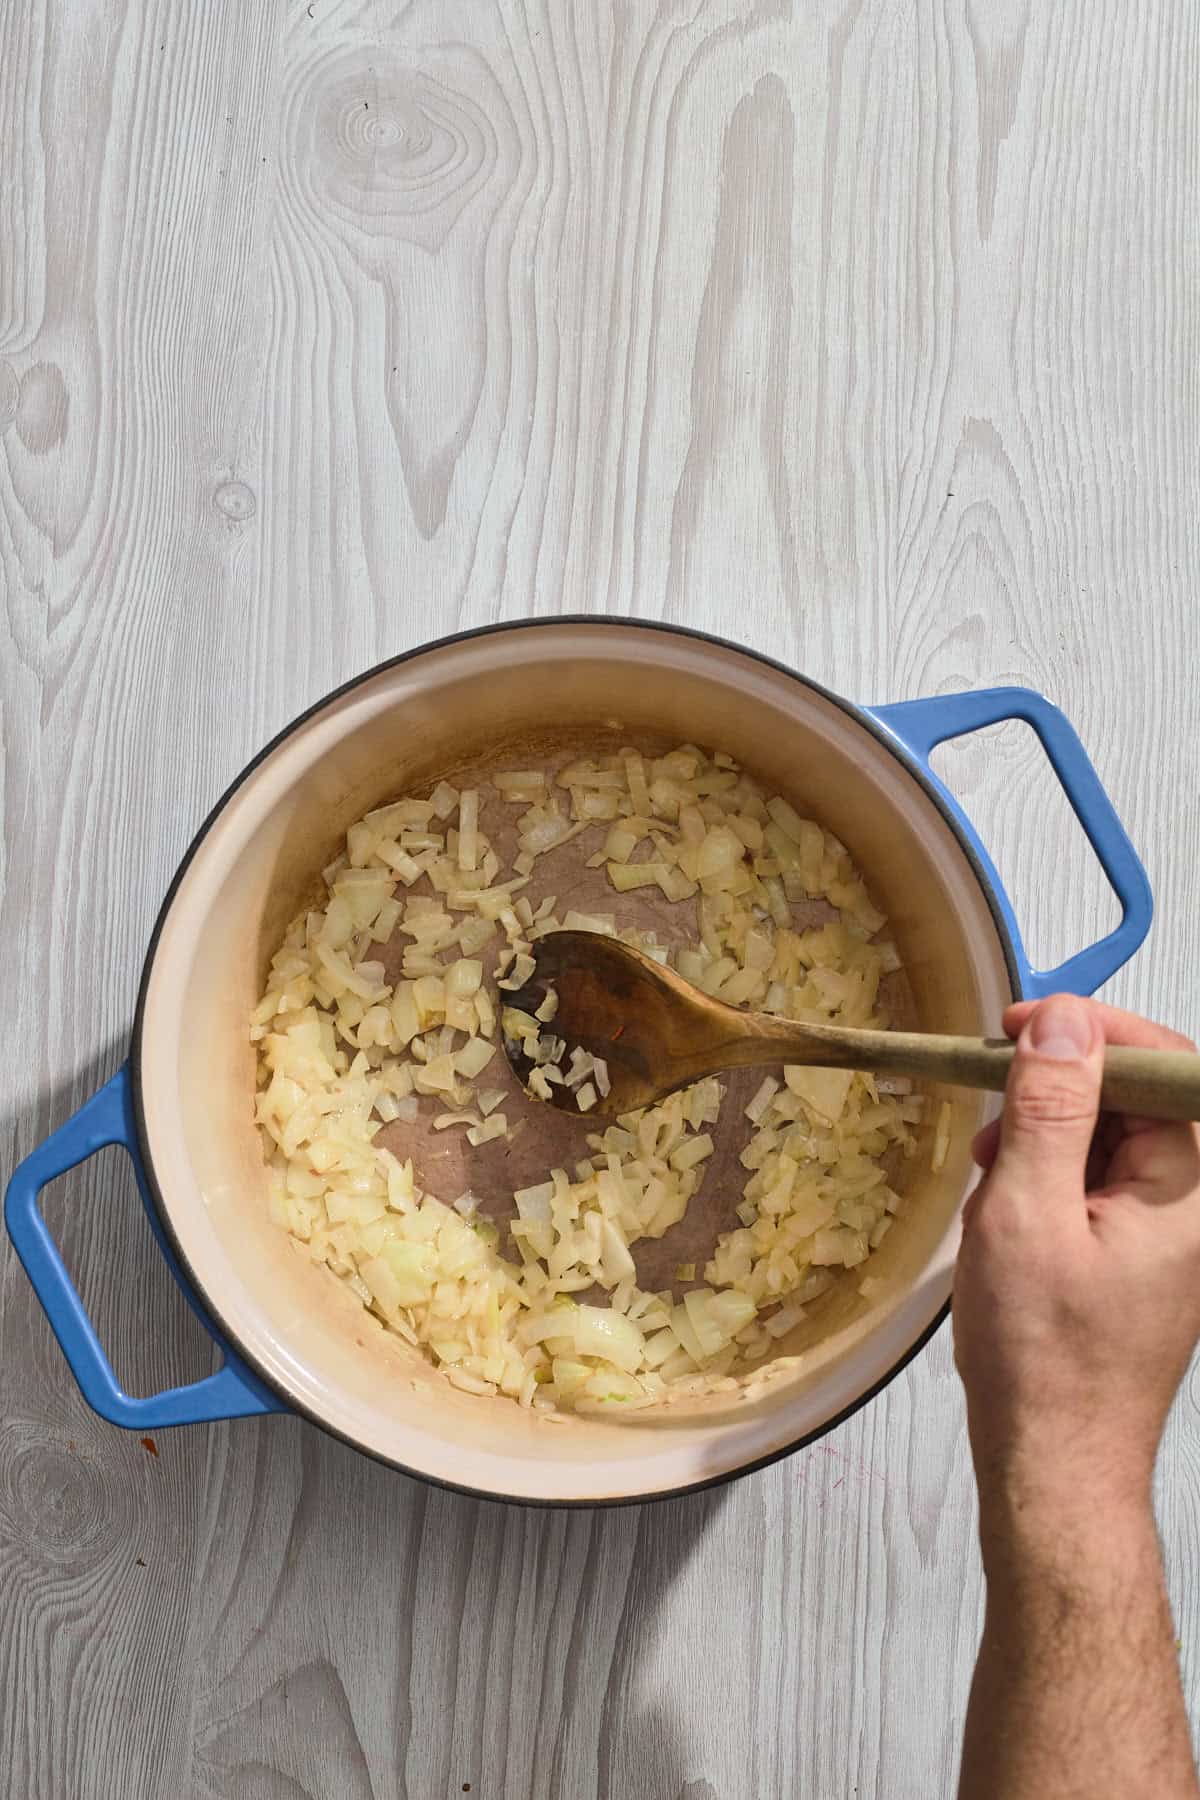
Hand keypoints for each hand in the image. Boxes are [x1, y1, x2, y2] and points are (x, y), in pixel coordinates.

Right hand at [954, 995, 1199, 1525]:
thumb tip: (1062, 1022)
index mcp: (1193, 1188)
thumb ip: (1049, 1109)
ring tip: (989, 1174)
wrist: (1055, 1468)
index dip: (1094, 1028)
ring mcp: (1173, 1235)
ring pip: (1111, 1140)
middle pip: (1138, 1098)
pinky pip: (1100, 1185)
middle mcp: (1196, 1206)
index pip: (1166, 1064)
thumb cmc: (1044, 1357)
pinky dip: (1046, 1182)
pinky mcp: (1142, 1258)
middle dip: (1058, 1092)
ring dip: (1044, 1139)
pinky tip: (1004, 1213)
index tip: (1019, 1025)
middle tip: (992, 1108)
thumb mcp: (1027, 1212)